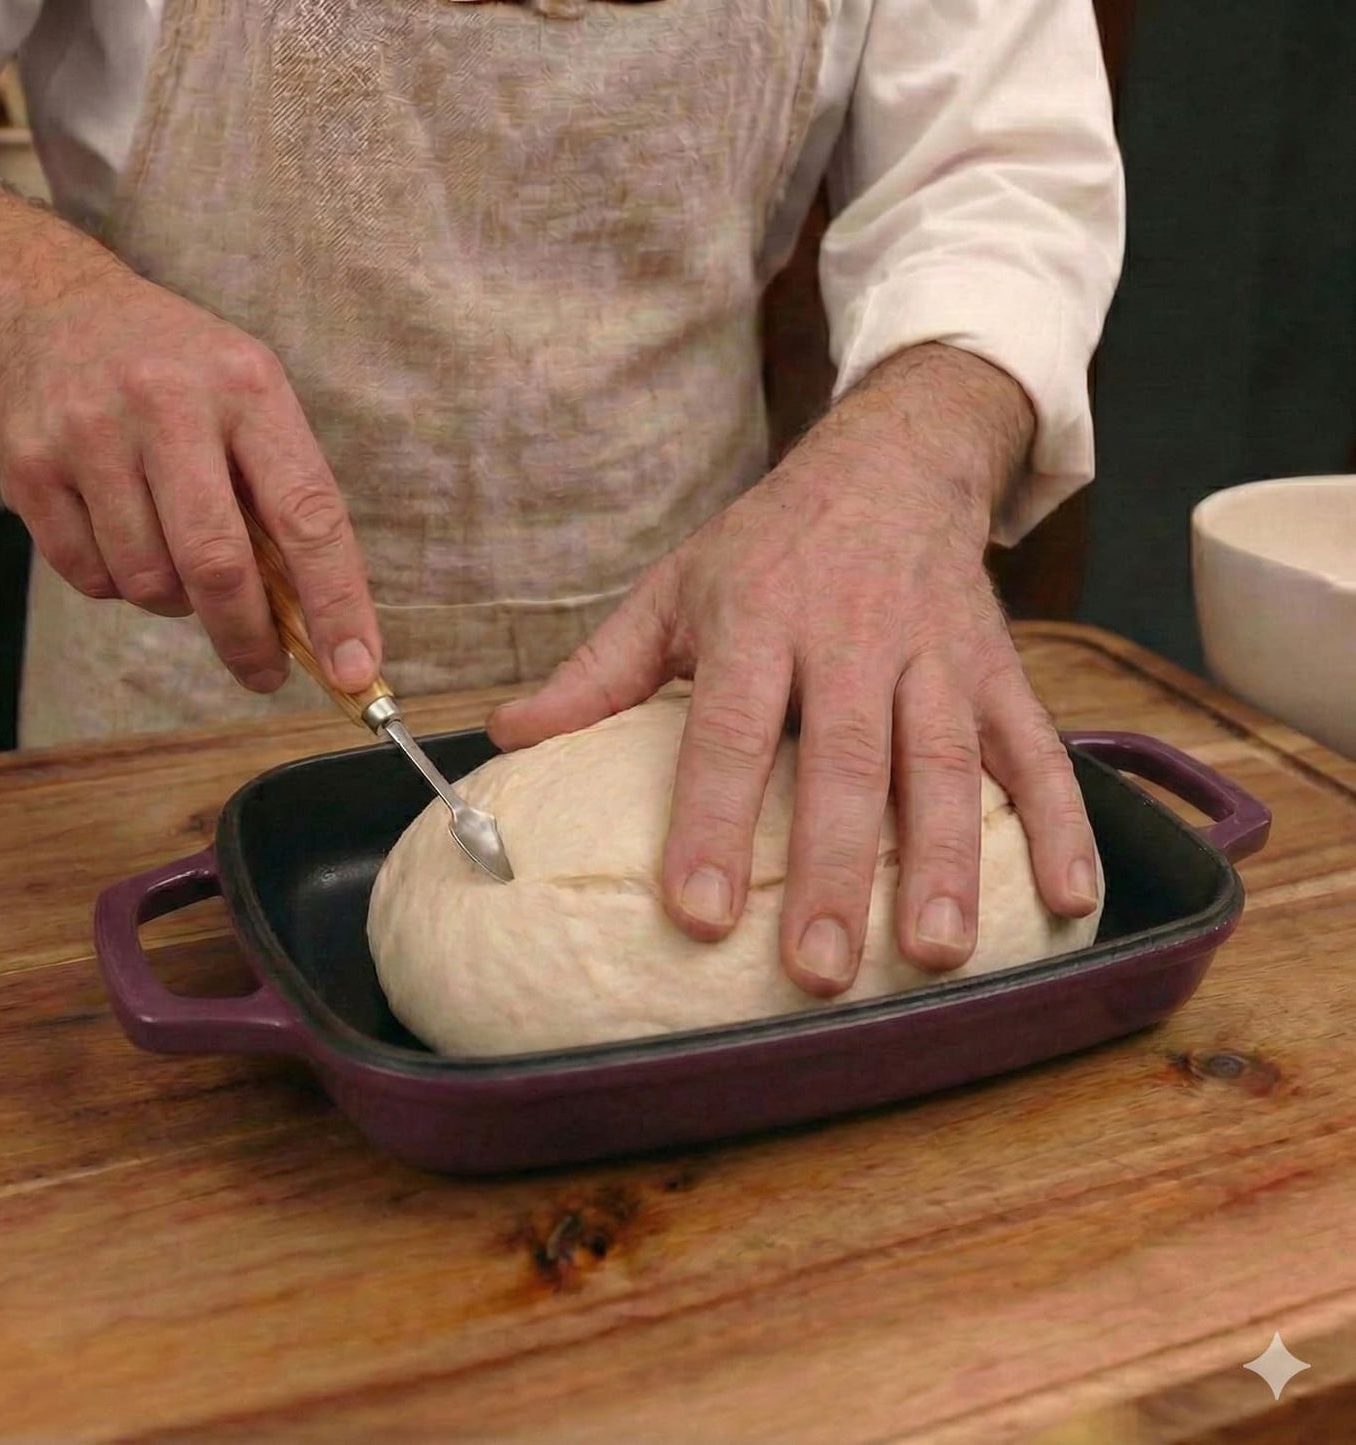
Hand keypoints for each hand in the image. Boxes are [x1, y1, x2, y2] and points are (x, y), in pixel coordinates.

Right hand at [0, 178, 380, 695]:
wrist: (53, 309)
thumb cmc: (183, 377)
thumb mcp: (254, 405)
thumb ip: (287, 500)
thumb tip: (316, 621)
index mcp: (249, 389)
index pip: (308, 515)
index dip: (336, 604)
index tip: (355, 670)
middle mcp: (169, 403)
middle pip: (217, 563)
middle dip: (248, 637)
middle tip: (265, 672)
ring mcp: (91, 433)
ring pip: (150, 581)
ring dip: (178, 601)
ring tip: (179, 556)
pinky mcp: (30, 466)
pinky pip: (91, 578)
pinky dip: (119, 585)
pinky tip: (125, 537)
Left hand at [489, 344, 1099, 996]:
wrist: (890, 465)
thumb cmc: (767, 546)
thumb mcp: (674, 591)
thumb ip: (598, 671)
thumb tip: (506, 739)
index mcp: (756, 620)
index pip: (730, 728)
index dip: (711, 820)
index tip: (696, 915)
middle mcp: (852, 638)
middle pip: (846, 760)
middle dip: (834, 868)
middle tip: (818, 971)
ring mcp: (935, 653)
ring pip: (946, 761)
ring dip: (947, 860)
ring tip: (936, 953)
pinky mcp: (998, 667)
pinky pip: (1036, 746)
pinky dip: (1060, 821)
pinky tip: (1067, 898)